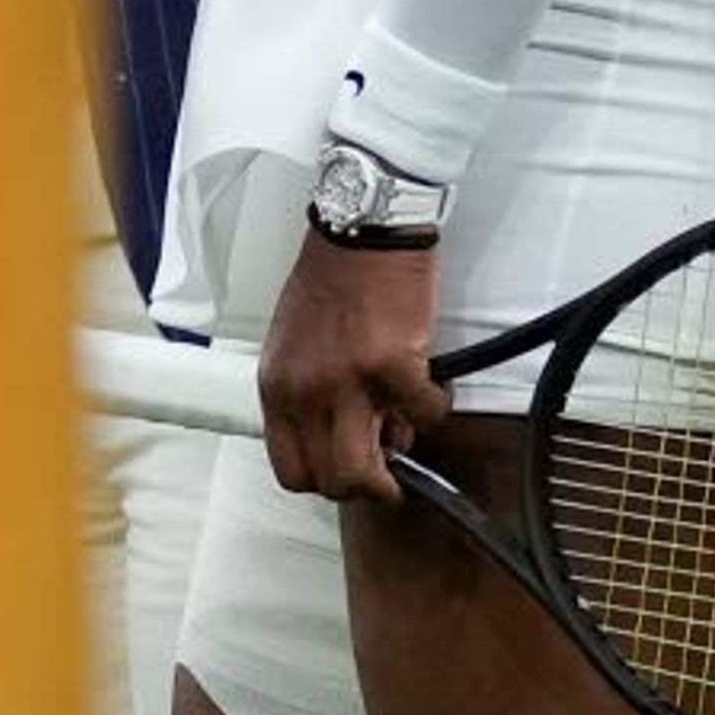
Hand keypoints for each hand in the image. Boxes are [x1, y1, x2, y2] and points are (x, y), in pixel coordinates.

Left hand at [257, 228, 447, 503]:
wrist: (361, 230)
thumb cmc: (329, 280)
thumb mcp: (294, 343)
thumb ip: (311, 394)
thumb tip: (348, 435)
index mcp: (278, 386)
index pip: (290, 470)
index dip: (325, 481)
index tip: (347, 473)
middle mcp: (307, 392)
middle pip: (333, 481)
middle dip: (367, 484)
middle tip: (390, 471)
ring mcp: (349, 383)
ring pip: (373, 470)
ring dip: (401, 457)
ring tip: (408, 424)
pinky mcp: (395, 366)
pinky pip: (426, 416)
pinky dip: (436, 407)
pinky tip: (432, 384)